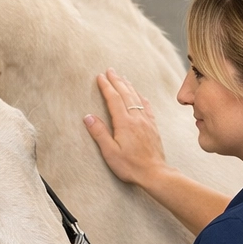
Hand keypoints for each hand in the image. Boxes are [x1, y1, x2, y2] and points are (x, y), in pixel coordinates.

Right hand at [84, 68, 168, 186]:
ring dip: (128, 86)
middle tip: (110, 70)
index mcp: (124, 123)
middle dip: (117, 81)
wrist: (154, 173)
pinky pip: (147, 107)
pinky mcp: (153, 127)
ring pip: (137, 98)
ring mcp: (146, 122)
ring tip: (122, 78)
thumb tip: (88, 116)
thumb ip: (99, 133)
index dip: (106, 87)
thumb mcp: (109, 152)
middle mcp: (136, 119)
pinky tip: (140, 95)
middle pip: (126, 94)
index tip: (100, 77)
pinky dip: (141, 97)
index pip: (114, 100)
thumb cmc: (130, 165)